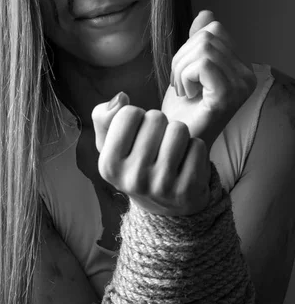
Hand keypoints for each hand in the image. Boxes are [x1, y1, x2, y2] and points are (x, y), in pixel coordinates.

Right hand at [91, 95, 211, 215]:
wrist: (165, 206)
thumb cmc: (135, 165)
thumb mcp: (110, 145)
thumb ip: (104, 117)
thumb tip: (121, 97)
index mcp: (108, 165)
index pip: (129, 113)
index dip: (137, 117)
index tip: (137, 135)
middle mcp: (132, 178)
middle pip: (156, 117)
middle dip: (159, 124)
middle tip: (157, 144)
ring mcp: (161, 186)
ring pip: (179, 129)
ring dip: (178, 134)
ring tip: (172, 151)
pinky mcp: (188, 189)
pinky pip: (198, 145)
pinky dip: (194, 148)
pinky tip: (186, 164)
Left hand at [162, 10, 256, 151]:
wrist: (174, 144)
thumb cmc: (181, 112)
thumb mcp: (187, 69)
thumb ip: (198, 43)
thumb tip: (207, 13)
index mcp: (240, 67)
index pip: (214, 29)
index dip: (189, 46)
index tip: (184, 75)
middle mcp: (247, 76)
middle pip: (207, 35)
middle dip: (182, 58)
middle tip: (181, 85)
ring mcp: (241, 86)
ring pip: (203, 47)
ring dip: (180, 69)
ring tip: (183, 91)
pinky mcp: (228, 96)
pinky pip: (203, 64)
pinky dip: (185, 76)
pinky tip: (187, 95)